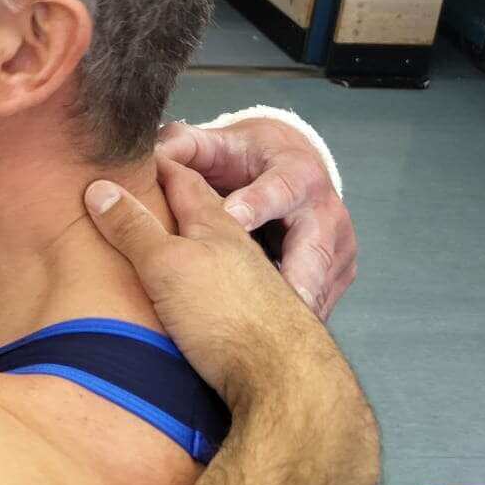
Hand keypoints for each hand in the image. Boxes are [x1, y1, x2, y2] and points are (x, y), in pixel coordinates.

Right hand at [84, 161, 366, 432]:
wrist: (287, 381)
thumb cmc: (227, 315)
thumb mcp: (166, 264)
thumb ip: (134, 228)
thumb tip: (100, 188)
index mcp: (216, 226)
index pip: (184, 181)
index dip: (160, 164)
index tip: (138, 154)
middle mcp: (239, 250)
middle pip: (204, 215)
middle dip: (177, 202)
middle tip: (146, 193)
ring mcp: (251, 287)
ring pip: (217, 254)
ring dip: (192, 246)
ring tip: (165, 247)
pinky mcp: (255, 322)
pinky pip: (223, 290)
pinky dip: (203, 283)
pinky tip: (195, 301)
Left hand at [156, 116, 354, 318]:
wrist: (290, 173)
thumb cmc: (245, 160)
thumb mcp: (217, 145)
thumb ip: (184, 145)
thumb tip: (149, 154)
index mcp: (298, 174)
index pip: (282, 188)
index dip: (258, 203)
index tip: (234, 218)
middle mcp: (324, 212)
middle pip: (314, 246)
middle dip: (296, 274)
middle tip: (275, 296)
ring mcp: (335, 247)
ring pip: (318, 283)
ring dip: (295, 307)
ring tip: (270, 331)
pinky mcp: (334, 276)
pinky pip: (317, 302)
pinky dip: (294, 320)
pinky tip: (271, 339)